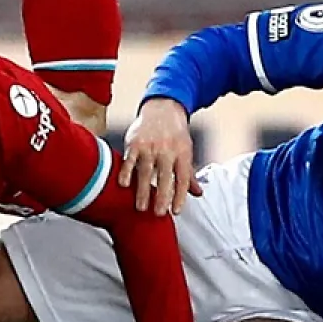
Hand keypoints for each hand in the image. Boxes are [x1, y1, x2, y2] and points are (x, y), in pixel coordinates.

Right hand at [119, 98, 201, 214]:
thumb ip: (189, 174)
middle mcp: (167, 150)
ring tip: (141, 207)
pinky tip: (125, 185)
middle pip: (165, 176)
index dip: (179, 195)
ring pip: (146, 170)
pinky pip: (130, 159)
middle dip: (162, 196)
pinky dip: (127, 172)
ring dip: (143, 190)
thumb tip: (198, 193)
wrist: (162, 108)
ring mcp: (150, 146)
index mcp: (182, 153)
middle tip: (158, 213)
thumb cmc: (175, 134)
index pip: (182, 178)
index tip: (175, 211)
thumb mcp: (186, 151)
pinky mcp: (134, 142)